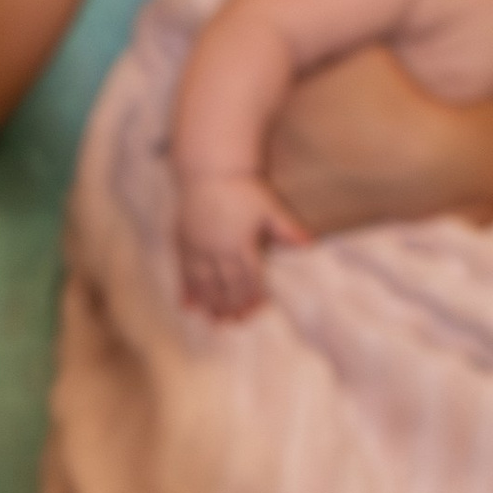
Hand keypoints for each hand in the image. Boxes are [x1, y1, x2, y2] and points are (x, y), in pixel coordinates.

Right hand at [176, 166, 305, 315]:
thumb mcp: (267, 205)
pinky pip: (183, 272)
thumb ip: (286, 228)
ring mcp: (197, 246)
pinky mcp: (182, 242)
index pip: (248, 276)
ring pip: (203, 283)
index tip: (256, 309)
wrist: (208, 170)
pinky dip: (186, 290)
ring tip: (214, 321)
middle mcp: (217, 247)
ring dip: (209, 304)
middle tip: (235, 322)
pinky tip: (188, 306)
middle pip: (226, 284)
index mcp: (240, 241)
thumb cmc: (241, 188)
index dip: (253, 294)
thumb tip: (309, 244)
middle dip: (231, 305)